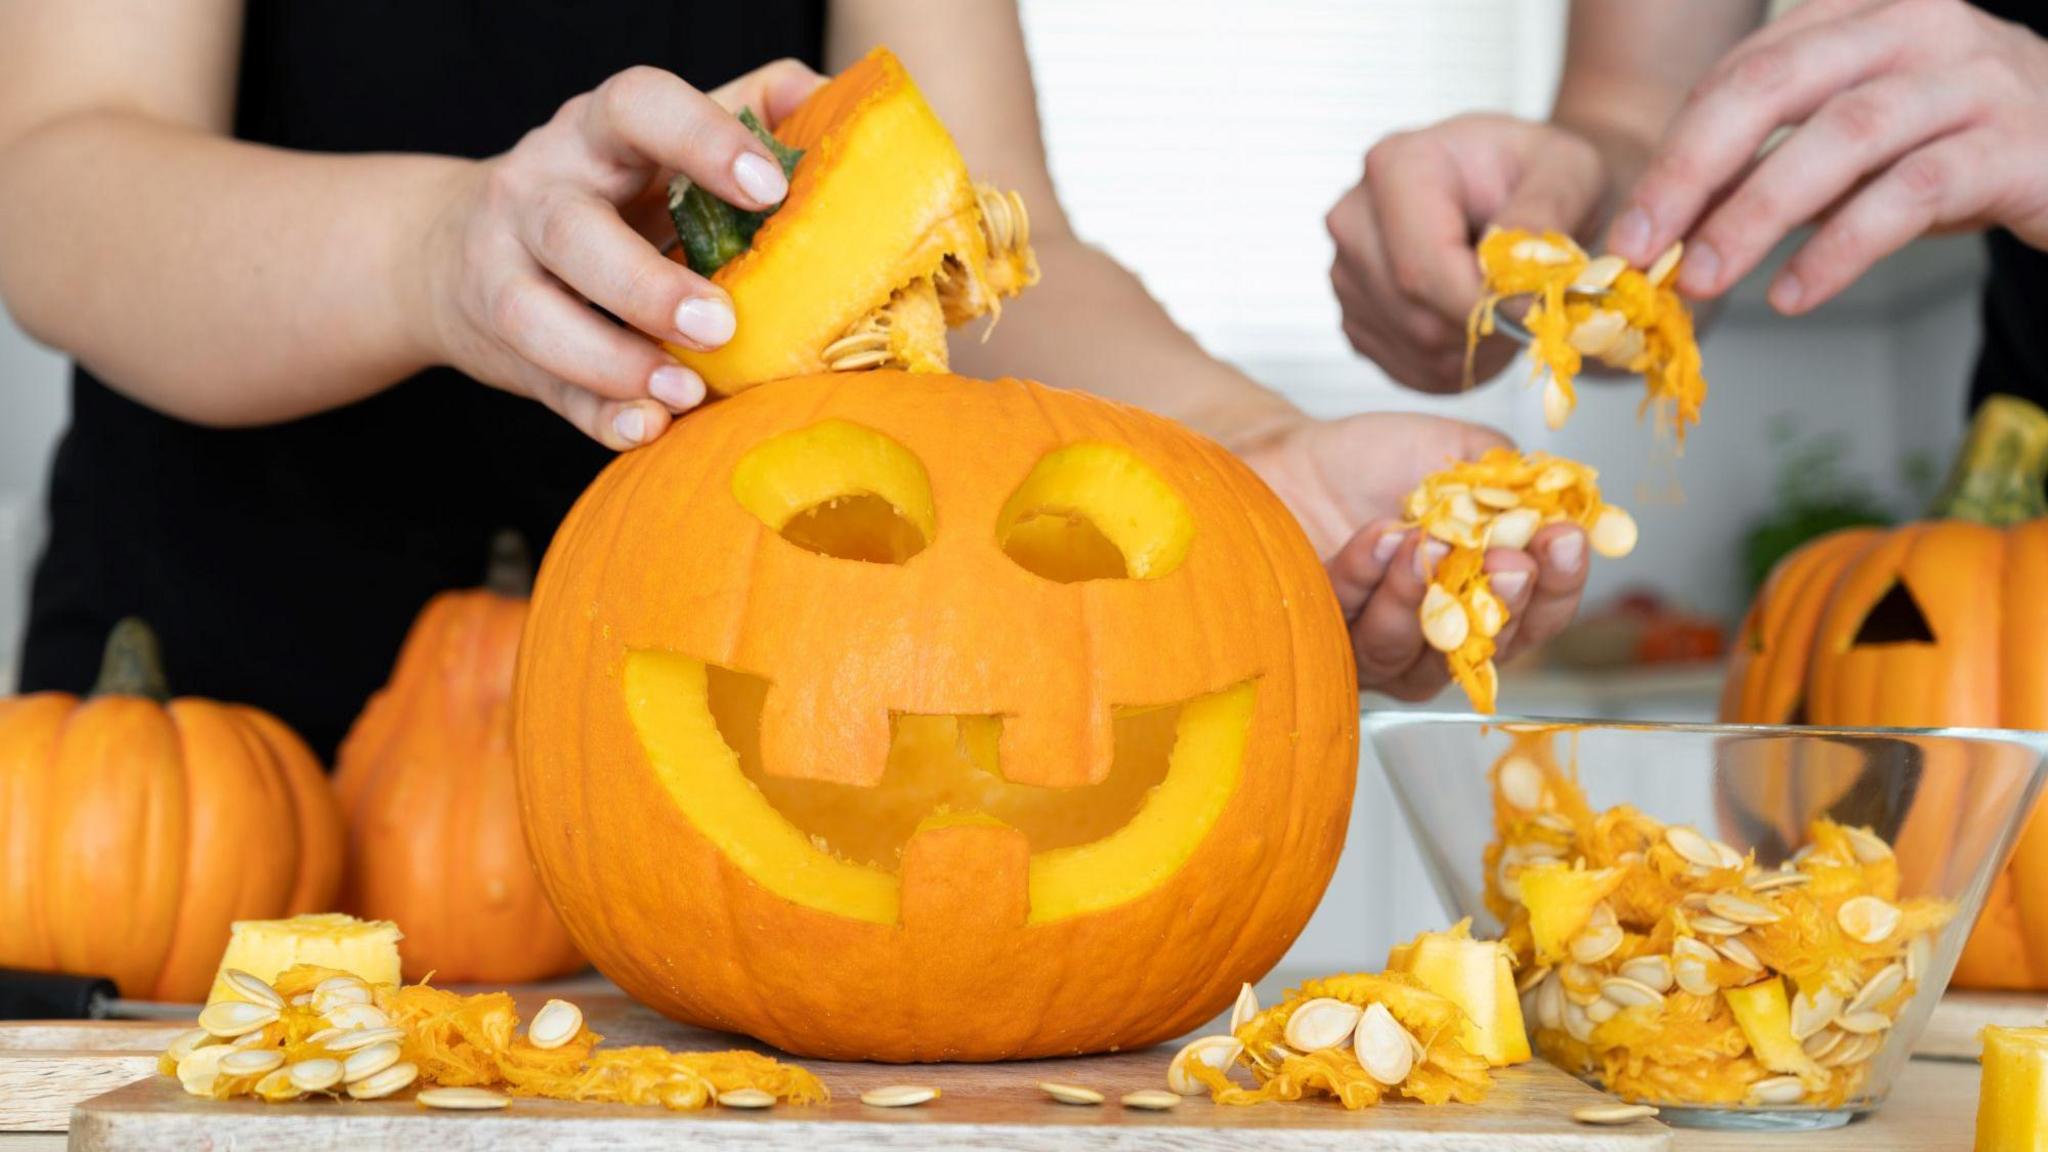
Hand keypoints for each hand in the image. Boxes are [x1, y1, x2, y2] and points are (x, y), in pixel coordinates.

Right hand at [414, 60, 823, 448]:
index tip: (769, 189)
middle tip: (721, 322)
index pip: (634, 108)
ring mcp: (505, 273)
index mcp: (592, 135)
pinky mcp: (505, 348)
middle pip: (571, 230)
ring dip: (614, 361)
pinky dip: (598, 415)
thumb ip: (743, 108)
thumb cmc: (599, 190)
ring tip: (686, 391)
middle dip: (645, 283)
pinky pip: (547, 389)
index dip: (701, 140)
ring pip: (536, 315)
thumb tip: (830, 97)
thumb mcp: (656, 139)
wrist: (452, 248)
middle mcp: (535, 194)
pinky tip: (650, 428)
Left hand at [1242, 413, 1590, 699]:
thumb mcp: (1459, 455)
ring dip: (1422, 592)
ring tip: (1425, 539)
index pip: (1540, 612)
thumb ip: (1511, 482)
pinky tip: (1379, 537)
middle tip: (1509, 561)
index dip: (1559, 584)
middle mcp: (1438, 636)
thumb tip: (1560, 507)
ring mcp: (1380, 648)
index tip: (1565, 539)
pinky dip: (1369, 577)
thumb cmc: (1379, 461)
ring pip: (1411, 652)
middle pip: (1486, 648)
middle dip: (1504, 603)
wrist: (1297, 456)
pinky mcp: (1324, 642)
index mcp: (1485, 594)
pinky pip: (1350, 626)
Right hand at [1327, 113, 1608, 393]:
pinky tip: (1479, 318)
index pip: (1423, 268)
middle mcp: (1355, 220)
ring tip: (1507, 303)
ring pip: (1417, 349)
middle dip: (1487, 328)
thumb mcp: (1567, 169)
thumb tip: (1520, 267)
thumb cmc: (1534, 173)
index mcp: (1396, 167)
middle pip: (1417, 316)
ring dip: (1479, 346)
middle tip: (1534, 302)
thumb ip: (1547, 211)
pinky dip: (1459, 361)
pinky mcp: (1355, 317)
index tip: (1539, 312)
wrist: (1510, 187)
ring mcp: (1346, 273)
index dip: (1485, 307)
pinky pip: (1410, 368)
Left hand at [1607, 0, 2047, 312]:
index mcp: (1857, 15)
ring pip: (1840, 136)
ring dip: (1757, 214)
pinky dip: (1841, 247)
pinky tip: (1795, 292)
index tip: (1628, 227)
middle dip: (1692, 171)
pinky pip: (1911, 192)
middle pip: (1774, 85)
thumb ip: (1769, 168)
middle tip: (1641, 246)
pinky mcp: (2014, 144)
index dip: (1675, 152)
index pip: (1741, 73)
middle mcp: (1914, 27)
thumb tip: (1665, 232)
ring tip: (1705, 278)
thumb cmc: (1956, 147)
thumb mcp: (1853, 146)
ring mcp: (1970, 78)